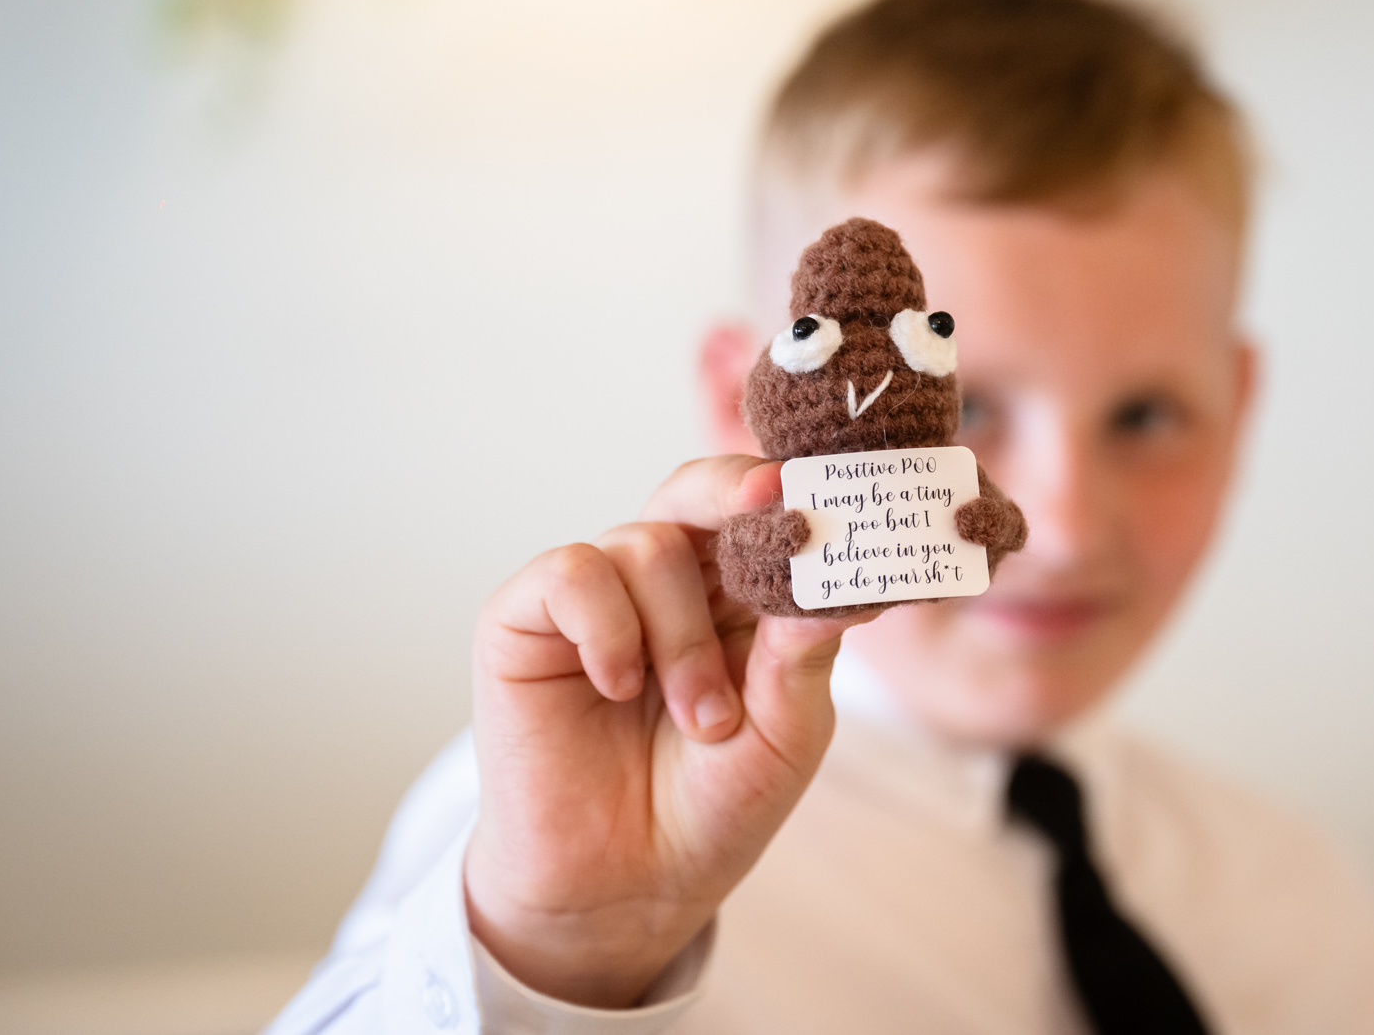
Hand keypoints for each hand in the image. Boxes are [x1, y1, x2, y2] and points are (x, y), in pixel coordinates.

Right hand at [464, 456, 877, 1007]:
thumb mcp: (787, 729)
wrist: (628, 887)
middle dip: (736, 491)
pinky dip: (608, 626)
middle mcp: (667, 578)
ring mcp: (596, 594)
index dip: (792, 492)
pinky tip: (621, 686)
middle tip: (771, 502)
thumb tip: (847, 581)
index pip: (762, 510)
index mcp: (739, 592)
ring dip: (684, 636)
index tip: (828, 487)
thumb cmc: (714, 802)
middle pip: (697, 490)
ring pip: (646, 543)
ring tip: (703, 720)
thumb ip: (807, 652)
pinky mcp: (526, 618)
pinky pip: (573, 573)